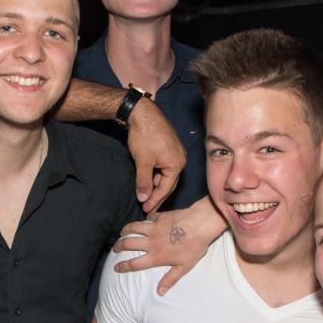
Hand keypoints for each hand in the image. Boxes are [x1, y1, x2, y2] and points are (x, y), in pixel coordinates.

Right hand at [110, 198, 225, 294]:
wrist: (200, 224)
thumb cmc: (195, 246)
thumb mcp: (184, 267)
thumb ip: (170, 279)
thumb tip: (159, 292)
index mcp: (156, 256)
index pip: (134, 263)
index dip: (123, 266)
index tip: (116, 267)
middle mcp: (151, 242)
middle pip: (128, 243)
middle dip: (118, 246)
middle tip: (115, 248)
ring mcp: (154, 228)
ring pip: (133, 227)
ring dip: (126, 230)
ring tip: (123, 232)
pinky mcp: (160, 217)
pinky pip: (148, 217)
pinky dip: (145, 219)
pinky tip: (146, 220)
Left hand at [125, 99, 184, 213]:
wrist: (142, 112)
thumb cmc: (144, 136)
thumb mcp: (143, 162)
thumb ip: (144, 182)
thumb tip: (143, 198)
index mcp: (177, 164)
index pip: (166, 189)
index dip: (155, 201)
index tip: (146, 209)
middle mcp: (180, 159)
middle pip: (169, 183)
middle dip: (158, 195)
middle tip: (147, 207)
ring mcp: (176, 152)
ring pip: (166, 175)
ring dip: (156, 185)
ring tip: (146, 194)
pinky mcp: (169, 147)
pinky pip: (165, 166)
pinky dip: (157, 174)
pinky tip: (149, 178)